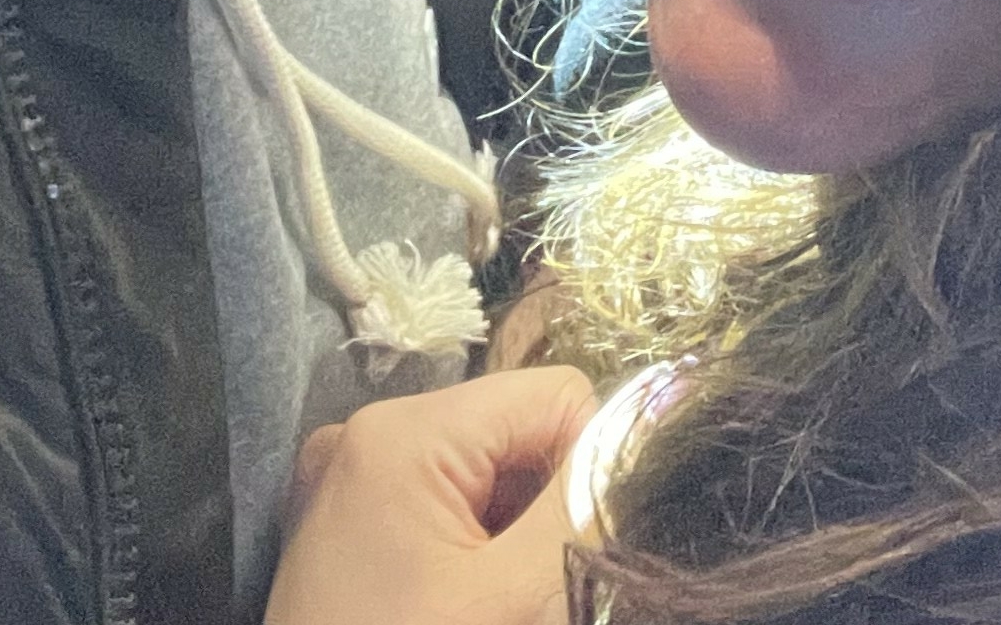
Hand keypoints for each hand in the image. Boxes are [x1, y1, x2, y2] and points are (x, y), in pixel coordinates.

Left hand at [265, 369, 595, 624]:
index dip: (589, 469)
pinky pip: (439, 510)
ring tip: (488, 609)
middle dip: (544, 512)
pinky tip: (460, 609)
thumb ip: (583, 503)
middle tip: (529, 598)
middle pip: (514, 436)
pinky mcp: (344, 531)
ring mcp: (347, 485)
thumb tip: (656, 415)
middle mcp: (366, 435)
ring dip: (511, 541)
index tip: (577, 556)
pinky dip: (470, 556)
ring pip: (483, 480)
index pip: (554, 397)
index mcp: (403, 431)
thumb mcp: (512, 599)